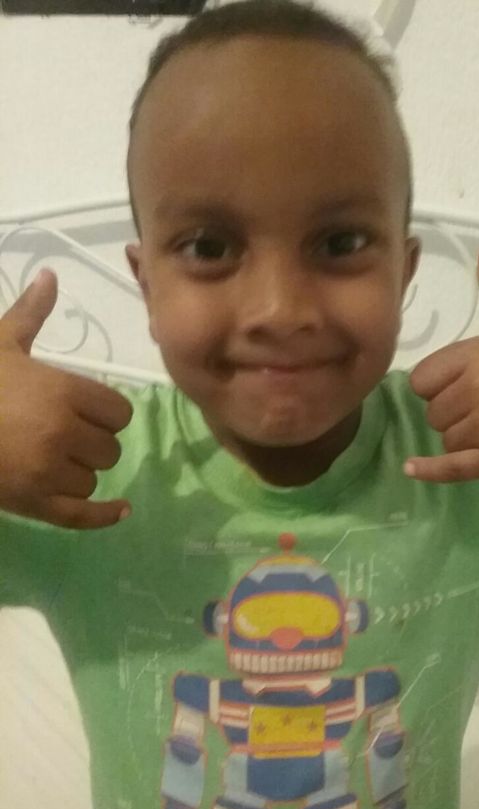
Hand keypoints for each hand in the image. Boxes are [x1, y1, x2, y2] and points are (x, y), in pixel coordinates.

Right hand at [0, 269, 133, 527]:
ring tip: (53, 459)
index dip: (105, 412)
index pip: (120, 412)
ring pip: (94, 479)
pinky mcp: (34, 505)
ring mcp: (50, 473)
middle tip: (63, 434)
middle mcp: (64, 433)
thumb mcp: (0, 343)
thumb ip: (30, 314)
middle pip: (110, 447)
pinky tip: (122, 510)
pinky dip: (104, 516)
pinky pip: (82, 517)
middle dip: (92, 441)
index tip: (86, 410)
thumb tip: (50, 276)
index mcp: (64, 392)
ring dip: (80, 471)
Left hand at [404, 247, 478, 481]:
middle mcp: (477, 388)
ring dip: (463, 437)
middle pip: (432, 411)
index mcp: (476, 354)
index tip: (462, 385)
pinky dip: (431, 470)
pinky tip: (411, 468)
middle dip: (453, 412)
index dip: (437, 385)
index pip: (422, 379)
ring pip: (445, 438)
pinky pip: (452, 468)